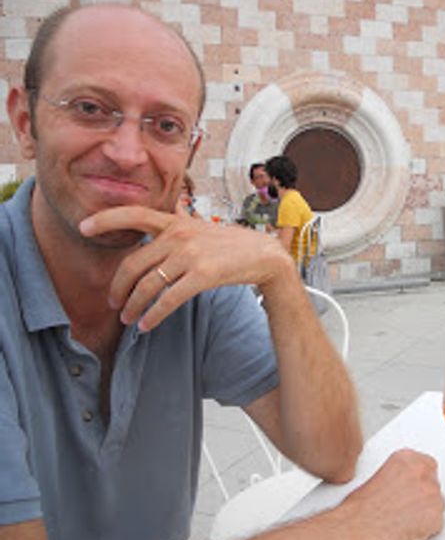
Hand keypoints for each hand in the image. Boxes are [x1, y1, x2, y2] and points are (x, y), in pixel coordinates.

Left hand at [79, 205, 293, 330]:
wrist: (265, 255)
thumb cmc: (232, 244)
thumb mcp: (202, 227)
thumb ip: (177, 226)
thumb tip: (157, 227)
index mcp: (176, 221)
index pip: (134, 214)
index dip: (106, 219)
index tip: (84, 227)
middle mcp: (180, 235)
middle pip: (134, 263)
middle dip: (118, 286)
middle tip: (114, 301)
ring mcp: (191, 254)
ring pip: (148, 284)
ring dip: (133, 305)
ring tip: (128, 318)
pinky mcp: (202, 275)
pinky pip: (168, 299)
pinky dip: (153, 315)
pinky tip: (146, 325)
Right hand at [340, 449, 444, 539]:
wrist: (360, 528)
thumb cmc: (361, 507)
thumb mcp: (377, 475)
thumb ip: (398, 475)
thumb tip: (404, 483)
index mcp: (407, 458)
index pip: (426, 464)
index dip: (419, 479)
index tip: (413, 486)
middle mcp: (422, 472)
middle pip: (433, 483)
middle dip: (423, 494)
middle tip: (407, 505)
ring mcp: (432, 494)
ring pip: (436, 503)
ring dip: (425, 511)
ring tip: (403, 518)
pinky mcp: (436, 516)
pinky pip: (437, 522)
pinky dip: (426, 528)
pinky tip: (408, 528)